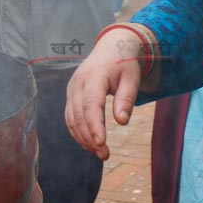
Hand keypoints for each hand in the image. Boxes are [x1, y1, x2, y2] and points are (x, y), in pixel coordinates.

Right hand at [64, 29, 143, 159]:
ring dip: (83, 138)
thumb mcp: (132, 78)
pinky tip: (90, 143)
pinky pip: (70, 117)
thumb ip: (126, 99)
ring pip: (71, 118)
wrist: (111, 47)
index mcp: (94, 76)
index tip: (101, 143)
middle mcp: (78, 83)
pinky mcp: (71, 95)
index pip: (90, 104)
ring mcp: (72, 89)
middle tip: (105, 155)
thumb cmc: (123, 63)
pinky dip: (78, 132)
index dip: (94, 125)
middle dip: (90, 137)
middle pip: (78, 114)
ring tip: (100, 153)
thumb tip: (122, 121)